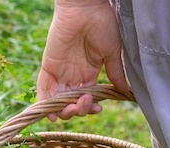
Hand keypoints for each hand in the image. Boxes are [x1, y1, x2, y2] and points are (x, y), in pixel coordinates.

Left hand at [36, 1, 129, 120]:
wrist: (87, 8)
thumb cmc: (103, 24)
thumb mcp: (112, 53)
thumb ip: (116, 73)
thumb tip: (127, 91)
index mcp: (89, 73)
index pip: (87, 99)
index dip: (90, 108)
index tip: (98, 108)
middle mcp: (73, 75)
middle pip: (71, 104)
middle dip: (79, 110)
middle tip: (87, 103)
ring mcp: (60, 72)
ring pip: (57, 102)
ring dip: (64, 112)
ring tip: (73, 108)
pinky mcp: (48, 67)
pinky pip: (43, 90)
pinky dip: (45, 104)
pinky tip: (52, 114)